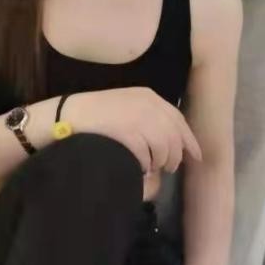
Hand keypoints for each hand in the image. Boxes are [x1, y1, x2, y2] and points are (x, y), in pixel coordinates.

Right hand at [70, 86, 202, 177]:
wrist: (68, 114)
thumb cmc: (96, 112)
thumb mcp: (126, 104)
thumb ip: (148, 115)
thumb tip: (169, 140)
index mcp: (149, 96)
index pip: (178, 119)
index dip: (189, 140)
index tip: (196, 156)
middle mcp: (147, 105)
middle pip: (174, 136)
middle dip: (175, 156)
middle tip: (170, 168)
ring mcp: (137, 118)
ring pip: (163, 148)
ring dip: (160, 162)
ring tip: (152, 168)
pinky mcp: (127, 133)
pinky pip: (145, 156)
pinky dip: (144, 165)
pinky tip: (138, 168)